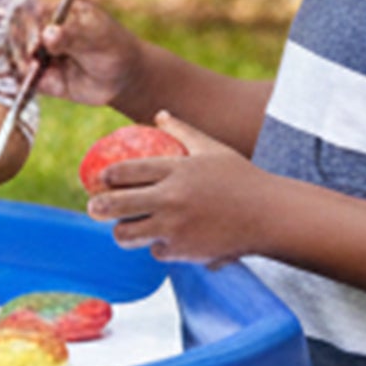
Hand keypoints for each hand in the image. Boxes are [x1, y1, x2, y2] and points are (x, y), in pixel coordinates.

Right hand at [8, 0, 138, 111]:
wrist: (123, 78)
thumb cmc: (113, 48)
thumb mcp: (97, 38)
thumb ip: (72, 36)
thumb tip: (48, 34)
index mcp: (57, 12)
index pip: (31, 13)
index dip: (28, 26)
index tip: (36, 42)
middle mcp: (43, 31)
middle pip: (17, 34)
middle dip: (21, 46)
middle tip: (35, 58)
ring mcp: (39, 55)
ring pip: (16, 56)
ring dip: (19, 64)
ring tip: (34, 70)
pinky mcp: (39, 76)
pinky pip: (22, 79)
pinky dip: (21, 81)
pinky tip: (28, 82)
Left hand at [84, 113, 267, 264]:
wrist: (270, 215)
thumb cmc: (242, 179)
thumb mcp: (213, 149)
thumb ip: (183, 131)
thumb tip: (160, 114)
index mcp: (177, 169)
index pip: (126, 171)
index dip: (105, 176)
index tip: (99, 179)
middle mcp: (171, 197)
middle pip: (115, 205)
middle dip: (97, 208)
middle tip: (94, 208)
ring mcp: (175, 226)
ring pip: (126, 234)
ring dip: (123, 232)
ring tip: (124, 229)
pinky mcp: (182, 250)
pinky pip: (155, 251)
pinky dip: (158, 247)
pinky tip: (166, 240)